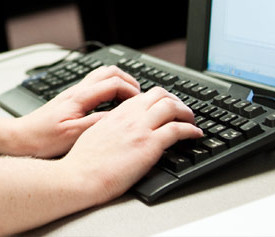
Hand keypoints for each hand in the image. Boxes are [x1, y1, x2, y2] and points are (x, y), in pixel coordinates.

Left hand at [11, 65, 139, 157]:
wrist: (20, 138)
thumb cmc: (42, 138)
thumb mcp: (73, 134)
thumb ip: (97, 122)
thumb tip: (119, 115)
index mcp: (79, 97)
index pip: (113, 83)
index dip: (131, 90)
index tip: (140, 102)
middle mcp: (77, 91)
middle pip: (109, 71)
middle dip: (128, 80)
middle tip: (138, 95)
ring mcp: (73, 94)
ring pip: (101, 76)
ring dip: (118, 82)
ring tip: (128, 98)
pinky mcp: (70, 100)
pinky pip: (94, 86)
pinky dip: (108, 89)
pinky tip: (109, 104)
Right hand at [62, 87, 203, 203]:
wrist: (78, 176)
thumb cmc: (82, 162)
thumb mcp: (94, 135)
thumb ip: (110, 127)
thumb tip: (121, 130)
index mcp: (116, 114)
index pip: (144, 96)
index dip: (159, 99)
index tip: (165, 107)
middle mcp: (130, 117)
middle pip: (160, 95)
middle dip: (176, 100)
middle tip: (182, 110)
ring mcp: (140, 129)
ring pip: (172, 107)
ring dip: (187, 112)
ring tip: (192, 120)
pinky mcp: (149, 145)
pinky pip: (178, 129)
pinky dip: (191, 129)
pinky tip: (195, 134)